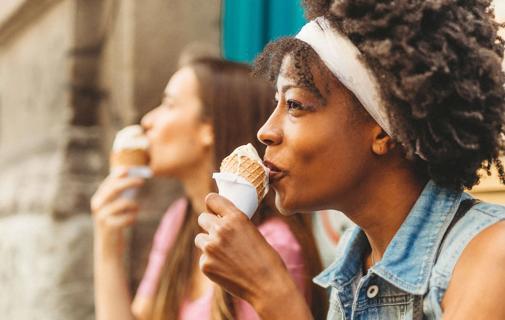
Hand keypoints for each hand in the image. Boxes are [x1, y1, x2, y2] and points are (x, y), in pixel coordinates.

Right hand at [91, 168, 143, 258]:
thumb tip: (135, 180)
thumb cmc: (115, 226)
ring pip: (123, 203)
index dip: (117, 175)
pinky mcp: (109, 227)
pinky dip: (133, 218)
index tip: (128, 169)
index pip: (107, 183)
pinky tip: (130, 222)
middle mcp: (97, 207)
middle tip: (142, 181)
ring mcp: (102, 217)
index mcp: (98, 200)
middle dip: (129, 182)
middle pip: (114, 188)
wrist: (108, 250)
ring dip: (134, 206)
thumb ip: (119, 196)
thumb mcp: (114, 210)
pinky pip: (128, 217)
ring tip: (134, 211)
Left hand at [195, 193, 305, 317]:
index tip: (213, 210)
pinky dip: (212, 263)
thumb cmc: (266, 259)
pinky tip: (227, 269)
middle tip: (220, 235)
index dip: (212, 205)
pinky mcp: (205, 264)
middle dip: (209, 225)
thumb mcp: (252, 231)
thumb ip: (234, 224)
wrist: (268, 285)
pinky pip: (203, 258)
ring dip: (209, 244)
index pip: (211, 200)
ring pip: (200, 239)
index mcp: (235, 217)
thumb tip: (218, 220)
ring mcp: (211, 248)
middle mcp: (220, 229)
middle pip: (202, 218)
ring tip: (226, 255)